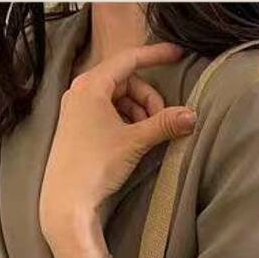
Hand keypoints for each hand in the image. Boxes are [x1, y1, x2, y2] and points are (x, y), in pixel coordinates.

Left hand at [39, 42, 196, 257]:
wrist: (67, 201)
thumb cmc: (95, 166)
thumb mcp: (135, 141)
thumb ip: (164, 124)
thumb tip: (191, 115)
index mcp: (91, 85)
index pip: (129, 59)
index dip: (155, 56)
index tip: (177, 55)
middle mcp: (80, 91)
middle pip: (127, 82)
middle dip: (149, 100)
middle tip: (161, 123)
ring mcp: (77, 110)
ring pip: (119, 100)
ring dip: (139, 114)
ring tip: (148, 137)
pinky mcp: (78, 128)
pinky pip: (109, 114)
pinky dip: (126, 122)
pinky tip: (134, 142)